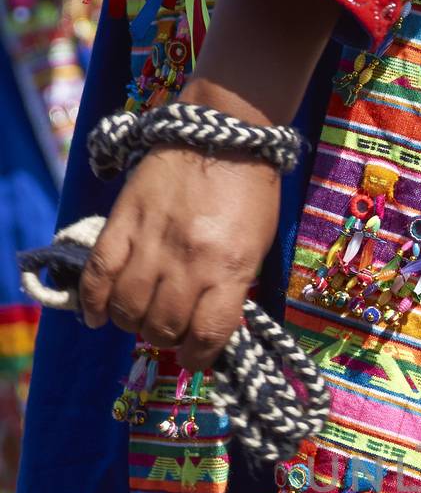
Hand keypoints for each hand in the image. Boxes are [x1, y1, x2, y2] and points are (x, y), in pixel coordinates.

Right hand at [81, 144, 279, 370]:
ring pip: (127, 307)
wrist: (225, 134)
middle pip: (162, 325)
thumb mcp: (256, 247)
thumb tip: (203, 325)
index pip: (207, 334)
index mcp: (229, 269)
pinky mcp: (123, 221)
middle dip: (165, 337)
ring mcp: (152, 241)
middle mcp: (189, 262)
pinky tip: (96, 316)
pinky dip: (93, 302)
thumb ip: (231, 287)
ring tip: (138, 316)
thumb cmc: (251, 193)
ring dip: (131, 322)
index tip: (194, 359)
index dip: (198, 358)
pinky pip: (99, 273)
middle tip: (167, 328)